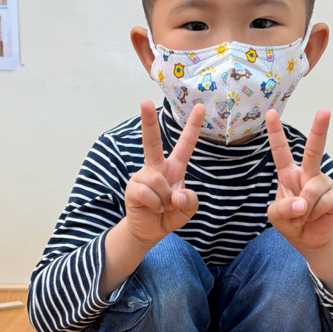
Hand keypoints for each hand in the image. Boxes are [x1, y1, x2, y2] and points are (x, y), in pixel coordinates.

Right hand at [123, 99, 202, 248]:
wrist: (149, 231)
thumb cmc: (169, 215)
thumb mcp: (188, 209)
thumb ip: (190, 201)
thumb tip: (176, 195)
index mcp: (173, 167)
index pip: (185, 144)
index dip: (193, 126)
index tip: (199, 107)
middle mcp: (156, 167)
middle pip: (151, 142)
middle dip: (147, 121)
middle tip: (144, 101)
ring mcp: (142, 176)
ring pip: (159, 182)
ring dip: (164, 200)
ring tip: (161, 207)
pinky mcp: (133, 188)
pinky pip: (148, 194)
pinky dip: (155, 205)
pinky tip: (152, 208)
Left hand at [266, 108, 332, 251]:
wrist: (308, 239)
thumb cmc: (291, 221)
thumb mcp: (276, 216)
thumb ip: (284, 207)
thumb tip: (302, 204)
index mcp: (289, 173)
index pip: (281, 150)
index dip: (275, 132)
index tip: (270, 113)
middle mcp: (308, 173)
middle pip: (314, 149)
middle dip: (319, 130)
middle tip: (324, 111)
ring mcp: (323, 183)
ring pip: (313, 188)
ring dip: (305, 208)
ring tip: (303, 217)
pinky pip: (324, 202)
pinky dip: (316, 213)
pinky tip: (315, 217)